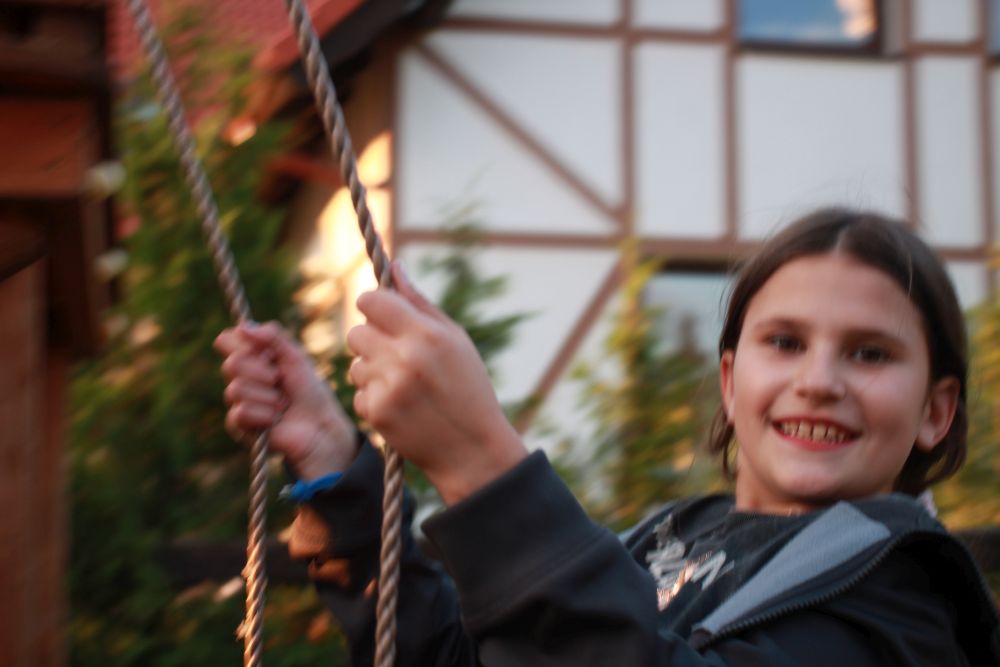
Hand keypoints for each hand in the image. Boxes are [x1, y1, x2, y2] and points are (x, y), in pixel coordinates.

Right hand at [214, 322, 356, 479]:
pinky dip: (264, 414)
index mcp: (251, 357)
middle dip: (261, 371)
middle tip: (279, 379)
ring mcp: (238, 401)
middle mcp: (240, 377)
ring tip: (282, 403)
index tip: (266, 352)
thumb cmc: (309, 390)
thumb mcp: (296, 357)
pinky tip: (275, 419)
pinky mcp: (239, 426)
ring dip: (267, 395)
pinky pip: (240, 412)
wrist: (320, 424)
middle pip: (232, 364)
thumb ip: (273, 337)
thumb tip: (243, 327)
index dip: (242, 344)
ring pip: (236, 389)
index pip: (227, 340)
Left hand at [347, 262, 526, 504]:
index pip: (371, 301)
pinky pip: (358, 392)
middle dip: (371, 340)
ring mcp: (388, 387)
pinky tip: (400, 405)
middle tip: (396, 355)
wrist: (472, 449)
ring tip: (402, 385)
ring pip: (354, 364)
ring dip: (371, 371)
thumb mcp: (455, 340)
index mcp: (426, 334)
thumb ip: (420, 303)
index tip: (382, 316)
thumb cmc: (468, 388)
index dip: (373, 306)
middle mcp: (404, 358)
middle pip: (356, 332)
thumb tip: (394, 267)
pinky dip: (374, 398)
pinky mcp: (377, 413)